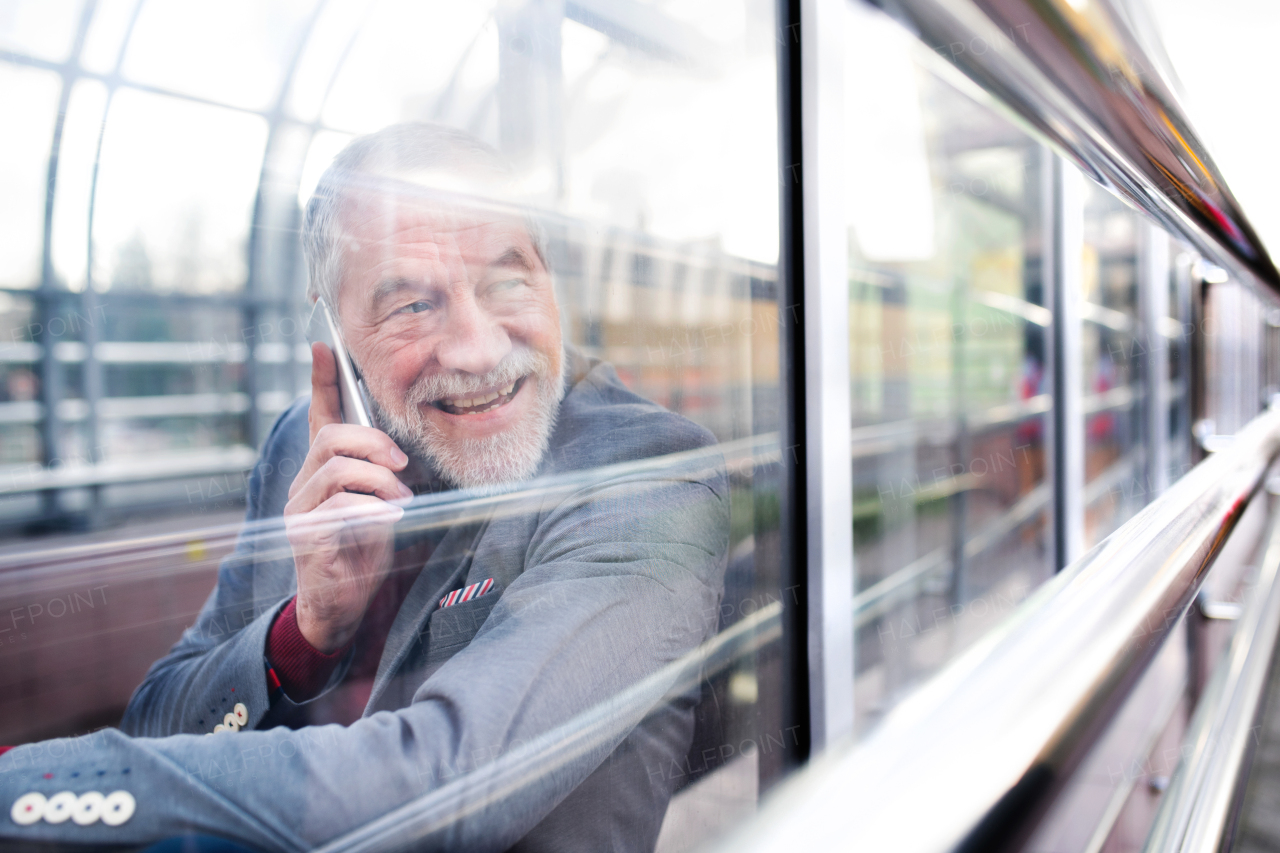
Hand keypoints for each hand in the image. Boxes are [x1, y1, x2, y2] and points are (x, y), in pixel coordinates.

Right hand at [284, 342, 412, 652]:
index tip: (324, 346)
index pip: (319, 417)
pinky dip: (373, 509)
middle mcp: (304, 485)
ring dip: (379, 481)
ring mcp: (300, 511)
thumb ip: (383, 477)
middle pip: (330, 438)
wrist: (343, 607)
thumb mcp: (381, 505)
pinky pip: (341, 507)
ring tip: (399, 501)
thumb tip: (403, 453)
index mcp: (323, 472)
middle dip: (372, 443)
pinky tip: (390, 519)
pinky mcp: (306, 538)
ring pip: (338, 469)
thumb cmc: (364, 552)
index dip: (321, 380)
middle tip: (402, 465)